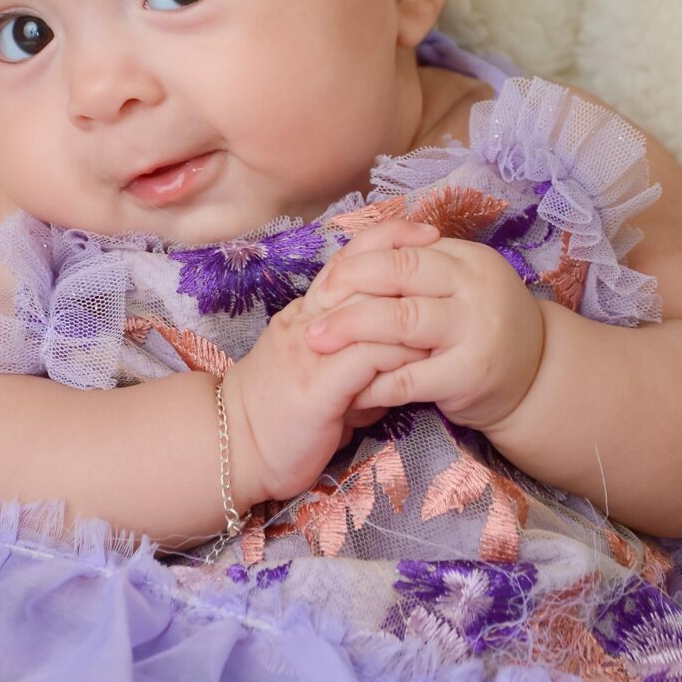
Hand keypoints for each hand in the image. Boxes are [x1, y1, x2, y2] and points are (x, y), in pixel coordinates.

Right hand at [223, 223, 439, 505]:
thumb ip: (354, 365)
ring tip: (446, 308)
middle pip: (356, 272)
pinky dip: (398, 354)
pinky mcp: (316, 388)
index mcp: (304, 314)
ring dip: (408, 308)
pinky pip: (365, 359)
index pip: (345, 261)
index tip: (423, 232)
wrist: (235, 449)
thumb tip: (393, 368)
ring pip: (364, 310)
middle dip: (402, 254)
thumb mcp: (318, 378)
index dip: (384, 239)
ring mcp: (309, 352)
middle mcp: (305, 322)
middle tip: (441, 244)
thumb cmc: (280, 416)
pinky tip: (425, 357)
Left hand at [303, 227, 544, 433]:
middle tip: (313, 304)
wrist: (536, 379)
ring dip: (351, 329)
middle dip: (348, 286)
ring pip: (401, 320)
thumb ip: (418, 268)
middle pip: (399, 273)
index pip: (403, 247)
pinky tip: (349, 387)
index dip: (358, 259)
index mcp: (467, 258)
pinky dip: (374, 382)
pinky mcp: (469, 374)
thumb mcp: (459, 285)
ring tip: (316, 340)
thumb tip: (350, 256)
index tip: (326, 277)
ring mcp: (474, 330)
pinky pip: (410, 377)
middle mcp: (474, 287)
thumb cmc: (480, 326)